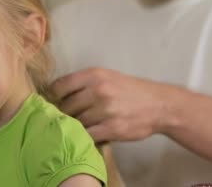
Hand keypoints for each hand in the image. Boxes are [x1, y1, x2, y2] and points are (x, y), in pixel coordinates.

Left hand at [51, 67, 175, 142]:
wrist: (158, 105)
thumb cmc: (130, 90)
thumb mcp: (107, 76)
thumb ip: (84, 82)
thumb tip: (57, 92)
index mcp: (94, 75)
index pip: (60, 85)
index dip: (52, 96)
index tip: (52, 102)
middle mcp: (98, 90)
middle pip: (66, 106)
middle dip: (63, 113)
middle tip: (64, 117)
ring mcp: (105, 110)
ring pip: (76, 121)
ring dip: (74, 125)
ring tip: (77, 125)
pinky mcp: (112, 128)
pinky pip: (88, 134)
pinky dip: (84, 136)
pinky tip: (87, 134)